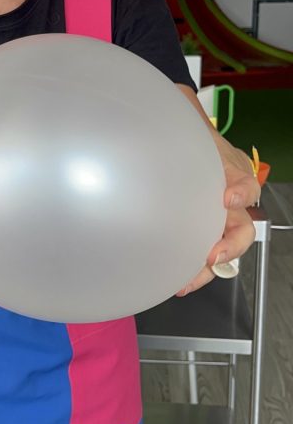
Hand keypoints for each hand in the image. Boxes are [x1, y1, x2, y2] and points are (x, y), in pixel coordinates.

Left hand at [177, 136, 260, 295]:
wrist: (184, 150)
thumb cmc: (194, 146)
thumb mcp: (199, 142)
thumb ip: (196, 145)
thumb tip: (181, 143)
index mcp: (234, 178)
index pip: (246, 186)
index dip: (241, 194)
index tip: (228, 199)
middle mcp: (232, 204)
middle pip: (242, 231)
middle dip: (230, 248)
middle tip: (213, 257)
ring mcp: (218, 220)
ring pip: (223, 250)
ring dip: (207, 268)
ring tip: (187, 281)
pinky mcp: (202, 233)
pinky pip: (203, 255)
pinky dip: (192, 270)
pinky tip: (178, 279)